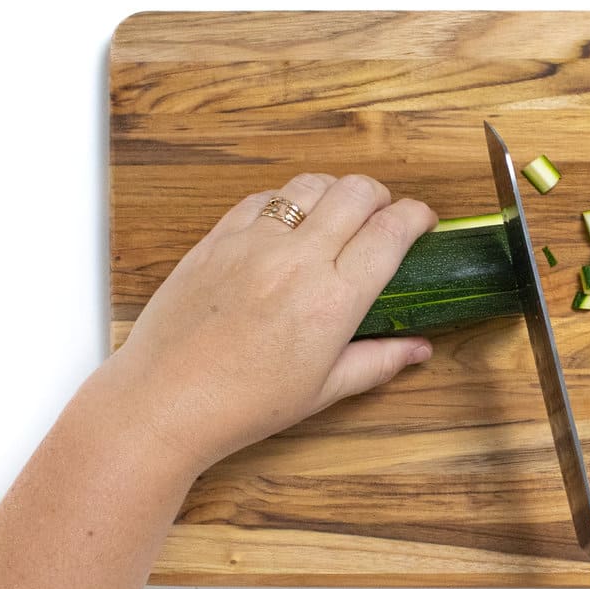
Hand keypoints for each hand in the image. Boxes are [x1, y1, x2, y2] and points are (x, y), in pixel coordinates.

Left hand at [107, 172, 437, 471]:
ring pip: (311, 185)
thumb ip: (380, 361)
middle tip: (384, 217)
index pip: (390, 232)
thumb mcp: (325, 389)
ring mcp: (254, 243)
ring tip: (339, 215)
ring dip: (336, 192)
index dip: (416, 216)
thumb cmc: (245, 403)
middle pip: (357, 192)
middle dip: (382, 196)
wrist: (166, 401)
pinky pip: (263, 198)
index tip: (423, 222)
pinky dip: (288, 201)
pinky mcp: (218, 238)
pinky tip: (290, 224)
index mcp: (333, 300)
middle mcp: (297, 261)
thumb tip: (420, 349)